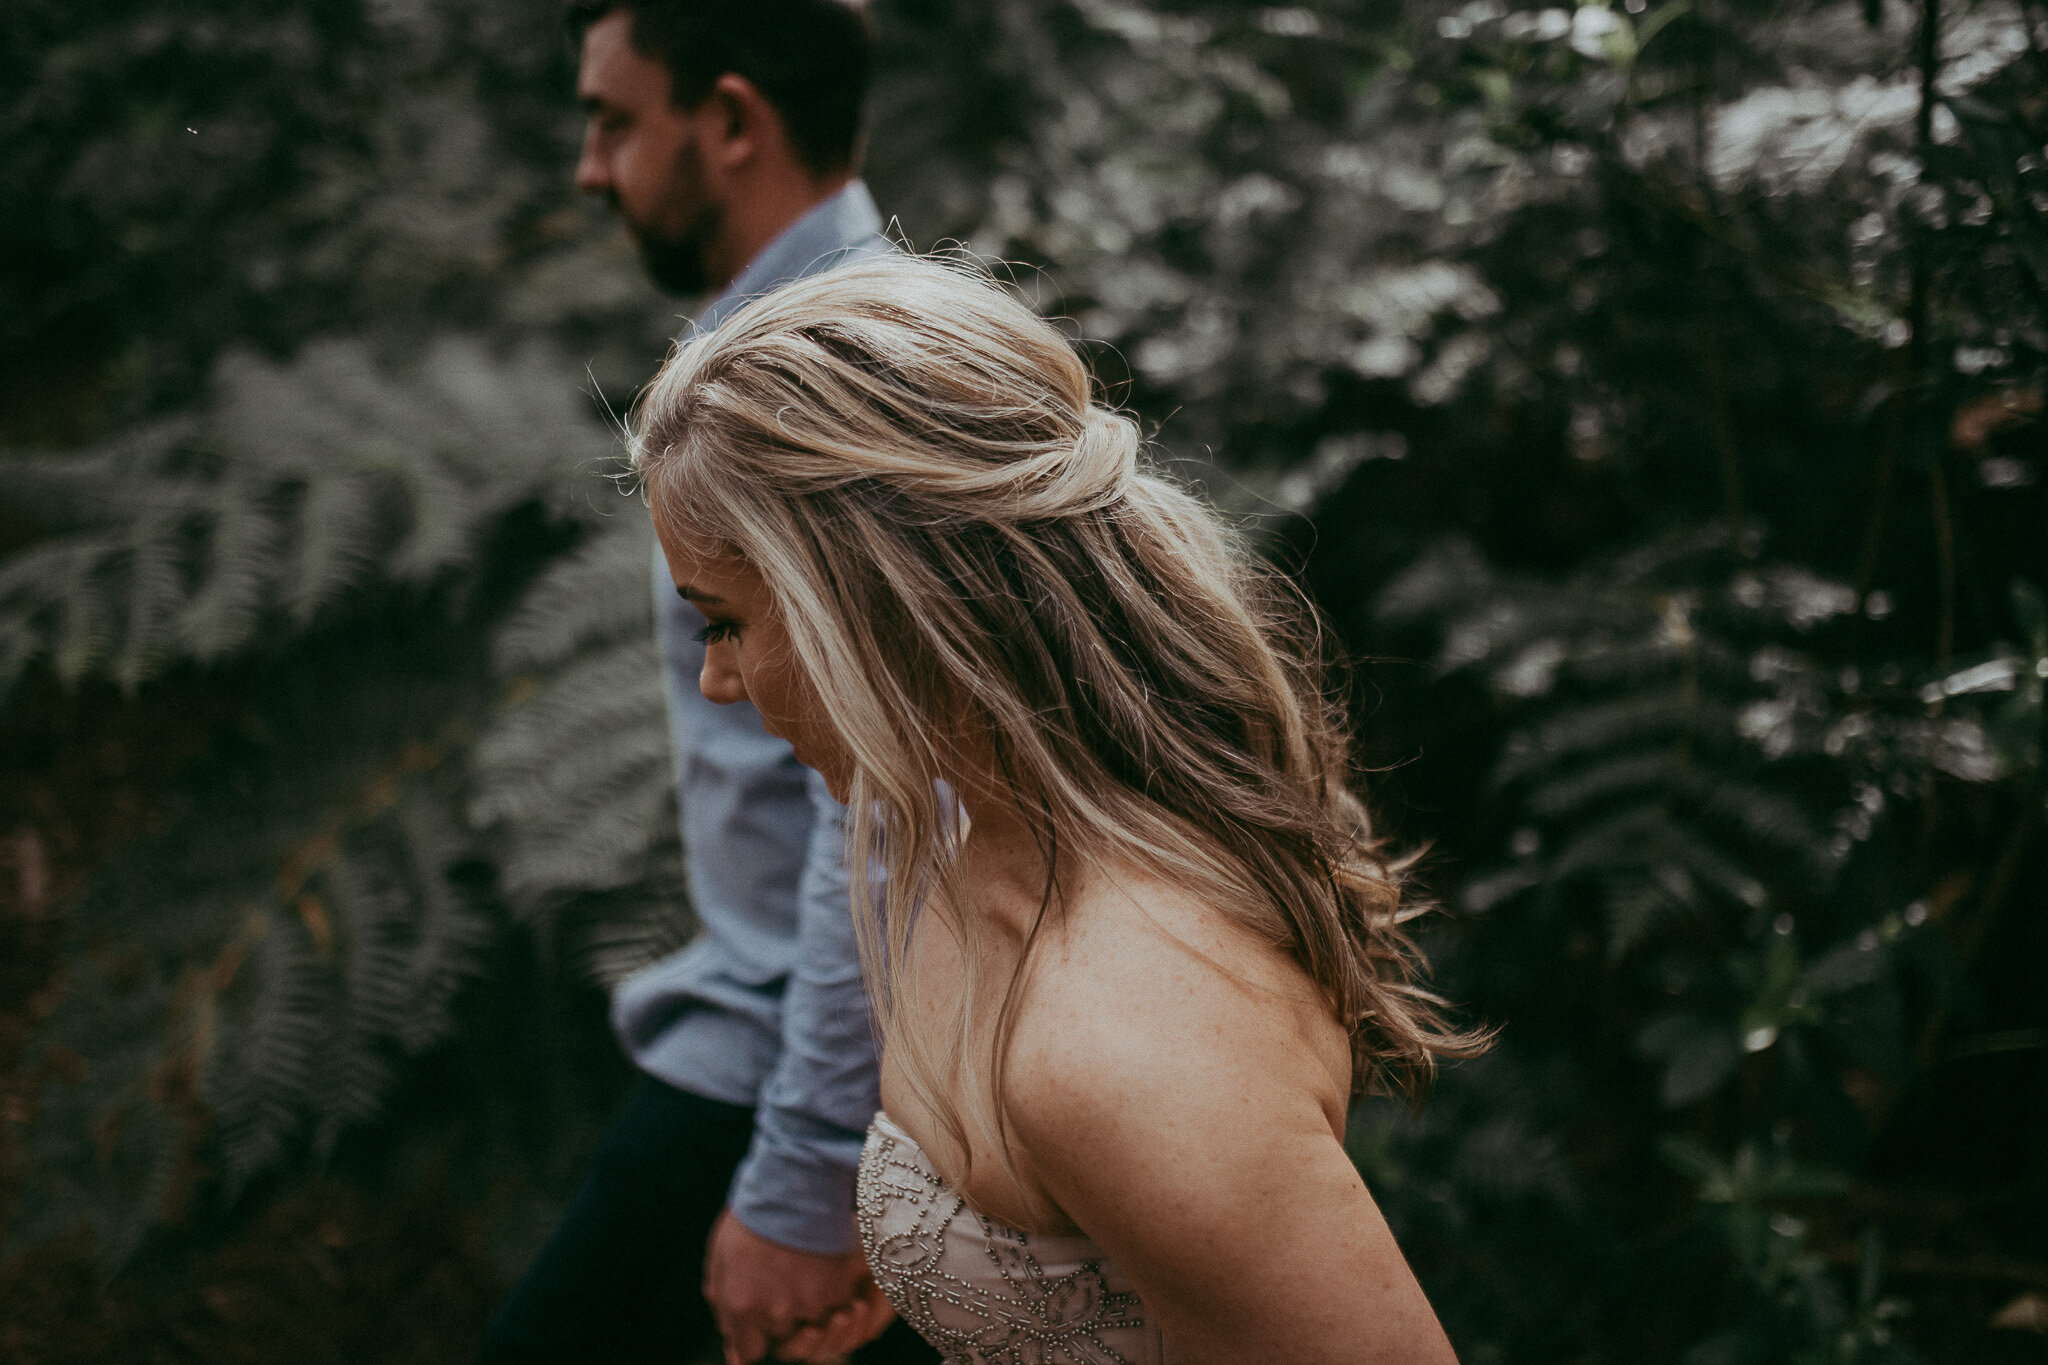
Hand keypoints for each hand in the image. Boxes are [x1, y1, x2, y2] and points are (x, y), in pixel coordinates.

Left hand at [703, 1207, 897, 1363]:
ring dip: (807, 1302)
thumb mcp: (721, 1262)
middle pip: (781, 1336)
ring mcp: (808, 1304)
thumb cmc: (752, 1218)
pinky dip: (829, 1291)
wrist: (794, 1184)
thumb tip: (735, 1355)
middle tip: (781, 1278)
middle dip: (779, 1315)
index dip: (754, 1334)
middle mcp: (774, 1312)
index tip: (759, 1314)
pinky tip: (819, 1263)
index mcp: (741, 1306)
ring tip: (801, 1268)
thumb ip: (723, 1308)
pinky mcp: (835, 1292)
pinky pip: (834, 1308)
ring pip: (811, 1324)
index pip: (749, 1350)